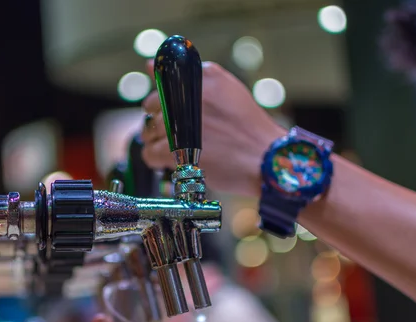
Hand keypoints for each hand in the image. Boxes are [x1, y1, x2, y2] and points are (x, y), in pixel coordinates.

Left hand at [141, 60, 285, 197]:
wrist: (267, 159)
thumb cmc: (250, 129)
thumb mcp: (226, 90)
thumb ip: (189, 78)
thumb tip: (148, 64)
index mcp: (202, 76)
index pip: (163, 80)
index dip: (167, 99)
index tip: (177, 111)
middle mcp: (187, 96)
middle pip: (151, 105)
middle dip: (161, 120)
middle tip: (179, 134)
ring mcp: (178, 124)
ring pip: (148, 130)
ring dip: (158, 141)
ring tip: (177, 150)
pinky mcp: (174, 151)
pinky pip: (149, 153)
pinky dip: (155, 159)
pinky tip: (170, 162)